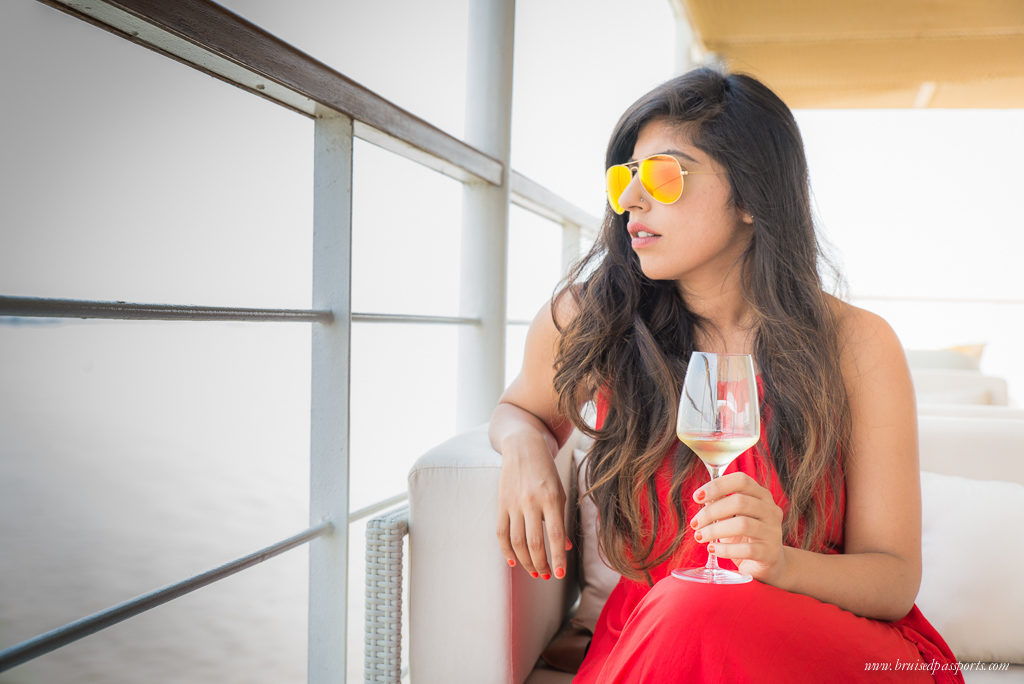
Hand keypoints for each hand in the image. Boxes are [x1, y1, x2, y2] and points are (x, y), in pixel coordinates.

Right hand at [496, 432, 571, 579]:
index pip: (555, 535)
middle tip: (547, 576)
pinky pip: (502, 532)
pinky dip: (506, 550)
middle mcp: (532, 502)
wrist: (523, 447)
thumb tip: (564, 547)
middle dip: (541, 564)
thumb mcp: (560, 493)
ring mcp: (514, 503)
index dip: (557, 558)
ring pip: (517, 541)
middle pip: (534, 542)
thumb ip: (561, 520)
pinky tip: (514, 562)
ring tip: (535, 572)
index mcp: (551, 498)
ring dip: (526, 561)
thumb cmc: (546, 471)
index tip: (560, 575)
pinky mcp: (501, 504)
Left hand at [689, 471, 786, 583]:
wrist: (769, 563)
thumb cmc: (745, 536)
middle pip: (739, 502)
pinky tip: (713, 549)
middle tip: (694, 523)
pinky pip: (746, 549)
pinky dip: (725, 549)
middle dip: (711, 512)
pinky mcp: (770, 553)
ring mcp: (773, 532)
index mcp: (761, 495)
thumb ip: (720, 505)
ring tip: (699, 536)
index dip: (717, 486)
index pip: (741, 480)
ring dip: (715, 530)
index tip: (696, 497)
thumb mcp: (731, 517)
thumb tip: (702, 497)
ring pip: (742, 525)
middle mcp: (771, 510)